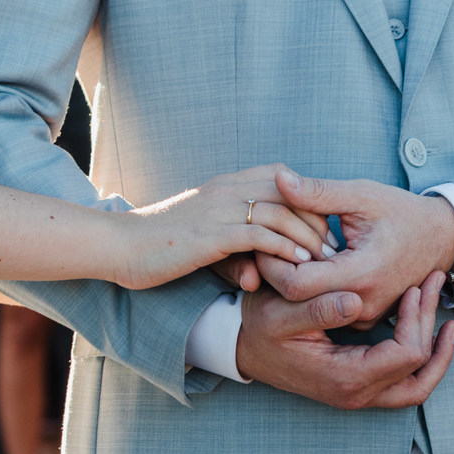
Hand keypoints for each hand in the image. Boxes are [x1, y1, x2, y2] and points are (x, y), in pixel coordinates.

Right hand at [115, 164, 333, 289]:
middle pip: (289, 192)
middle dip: (317, 219)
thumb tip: (255, 274)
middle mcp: (226, 189)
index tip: (322, 229)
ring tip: (323, 259)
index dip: (307, 201)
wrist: (120, 246)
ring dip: (306, 236)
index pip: (282, 179)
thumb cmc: (159, 246)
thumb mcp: (201, 237)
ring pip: (280, 212)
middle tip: (333, 248)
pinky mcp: (211, 235)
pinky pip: (258, 235)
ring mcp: (218, 209)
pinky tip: (298, 264)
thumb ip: (231, 246)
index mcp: (225, 184)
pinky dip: (283, 248)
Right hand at [236, 271, 453, 408]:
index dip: (416, 319)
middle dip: (432, 328)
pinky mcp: (359, 387)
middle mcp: (357, 394)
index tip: (412, 287)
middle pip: (419, 371)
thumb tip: (357, 302)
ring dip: (437, 354)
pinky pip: (404, 383)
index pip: (405, 355)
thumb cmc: (258, 328)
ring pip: (418, 386)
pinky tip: (426, 332)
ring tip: (449, 322)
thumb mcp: (280, 313)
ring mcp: (359, 395)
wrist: (243, 348)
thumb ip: (318, 307)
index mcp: (344, 377)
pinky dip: (421, 361)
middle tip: (433, 286)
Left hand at [255, 170, 453, 326]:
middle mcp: (362, 303)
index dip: (270, 262)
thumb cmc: (402, 214)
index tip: (262, 239)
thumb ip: (318, 192)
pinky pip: (325, 310)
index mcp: (361, 274)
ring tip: (281, 252)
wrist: (442, 240)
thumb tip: (279, 178)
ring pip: (309, 308)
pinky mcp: (364, 319)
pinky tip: (304, 265)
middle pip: (297, 299)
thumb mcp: (362, 195)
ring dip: (291, 283)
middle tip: (264, 244)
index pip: (295, 284)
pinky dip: (310, 291)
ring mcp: (364, 316)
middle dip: (275, 272)